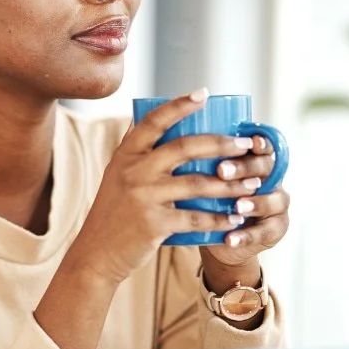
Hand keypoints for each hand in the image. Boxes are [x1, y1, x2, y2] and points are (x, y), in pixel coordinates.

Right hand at [65, 89, 262, 284]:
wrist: (95, 254)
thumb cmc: (112, 212)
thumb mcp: (116, 174)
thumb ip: (133, 148)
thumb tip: (147, 114)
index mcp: (126, 155)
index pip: (154, 120)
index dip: (179, 105)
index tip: (204, 94)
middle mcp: (134, 171)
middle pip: (185, 148)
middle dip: (221, 144)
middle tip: (246, 144)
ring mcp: (144, 197)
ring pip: (197, 184)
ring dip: (230, 184)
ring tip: (252, 184)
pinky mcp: (154, 224)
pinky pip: (195, 218)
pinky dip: (219, 219)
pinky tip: (235, 219)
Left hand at [201, 132, 290, 267]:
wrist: (220, 239)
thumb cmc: (212, 202)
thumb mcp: (207, 181)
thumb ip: (202, 164)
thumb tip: (174, 142)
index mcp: (256, 162)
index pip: (263, 147)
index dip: (260, 143)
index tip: (249, 141)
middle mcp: (272, 180)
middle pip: (266, 168)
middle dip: (245, 168)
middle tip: (222, 171)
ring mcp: (277, 205)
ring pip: (273, 200)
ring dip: (254, 203)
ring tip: (237, 206)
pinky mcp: (276, 229)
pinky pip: (264, 232)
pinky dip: (246, 236)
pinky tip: (230, 239)